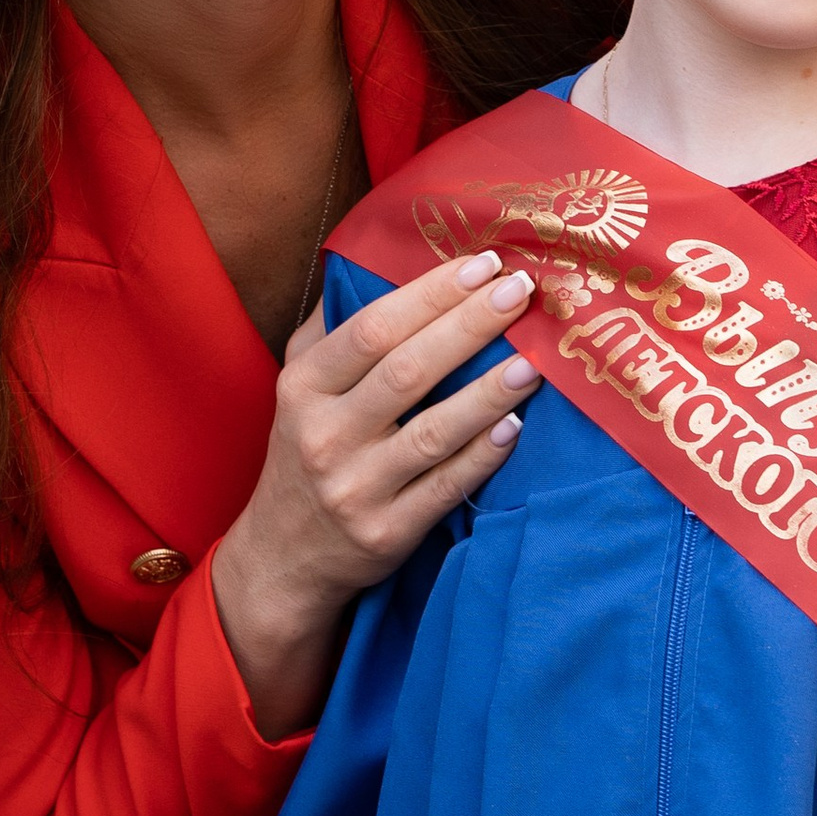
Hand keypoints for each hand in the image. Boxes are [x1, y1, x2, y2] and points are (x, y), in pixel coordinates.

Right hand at [209, 250, 541, 734]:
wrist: (283, 558)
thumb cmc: (303, 451)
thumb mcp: (295, 386)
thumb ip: (330, 328)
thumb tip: (372, 257)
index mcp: (303, 387)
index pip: (372, 328)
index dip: (430, 293)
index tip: (482, 263)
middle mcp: (324, 435)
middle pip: (407, 371)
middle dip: (469, 325)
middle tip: (520, 291)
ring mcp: (355, 488)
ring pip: (432, 432)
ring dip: (488, 392)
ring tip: (533, 359)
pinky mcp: (386, 533)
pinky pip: (445, 489)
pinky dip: (482, 456)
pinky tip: (516, 426)